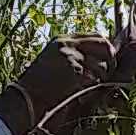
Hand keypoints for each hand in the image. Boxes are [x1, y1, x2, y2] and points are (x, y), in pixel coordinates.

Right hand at [0, 17, 135, 134]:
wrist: (24, 98)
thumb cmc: (37, 86)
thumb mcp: (53, 63)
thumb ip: (74, 56)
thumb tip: (99, 60)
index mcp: (62, 40)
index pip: (95, 37)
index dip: (106, 48)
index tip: (109, 60)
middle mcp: (67, 44)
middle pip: (104, 44)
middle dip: (111, 59)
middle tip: (109, 73)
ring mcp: (71, 57)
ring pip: (102, 64)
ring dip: (102, 77)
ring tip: (91, 86)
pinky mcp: (74, 71)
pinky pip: (94, 78)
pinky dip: (93, 86)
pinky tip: (83, 91)